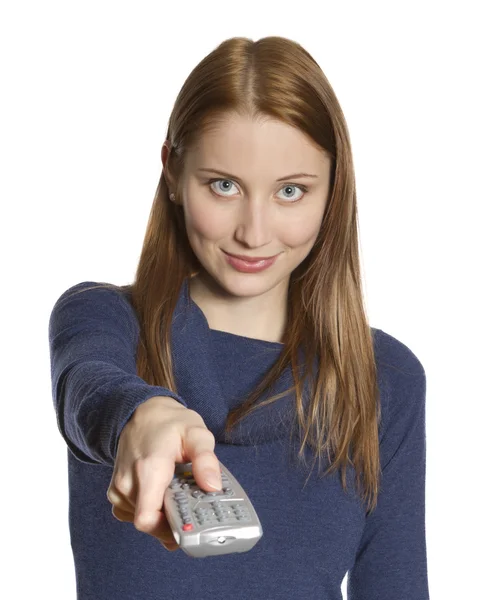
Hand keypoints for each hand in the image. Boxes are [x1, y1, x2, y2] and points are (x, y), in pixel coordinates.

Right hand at [106, 395, 221, 550]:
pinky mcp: (116, 491)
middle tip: (192, 510)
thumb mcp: (197, 433)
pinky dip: (150, 511)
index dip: (168, 531)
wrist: (142, 411)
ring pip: (142, 521)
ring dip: (162, 516)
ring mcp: (119, 488)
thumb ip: (206, 460)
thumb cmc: (170, 423)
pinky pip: (132, 514)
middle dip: (172, 523)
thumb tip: (213, 487)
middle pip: (149, 524)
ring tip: (179, 497)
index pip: (148, 520)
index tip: (189, 525)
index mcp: (149, 469)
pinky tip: (163, 496)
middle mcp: (128, 482)